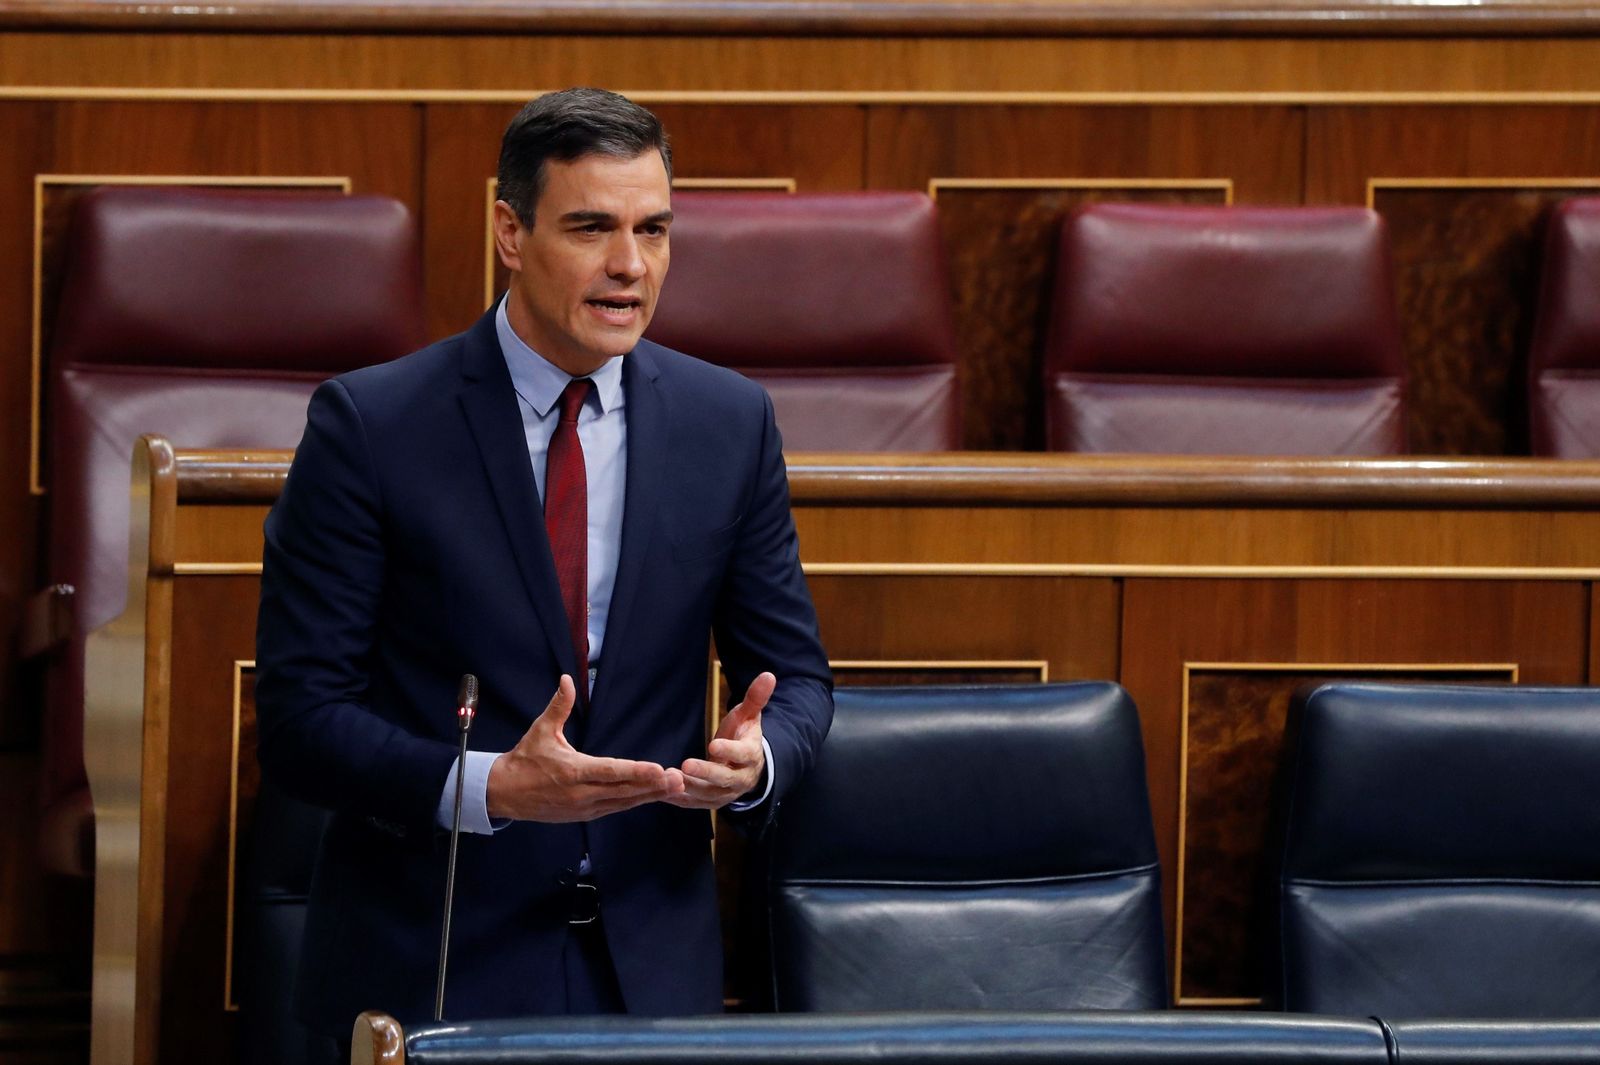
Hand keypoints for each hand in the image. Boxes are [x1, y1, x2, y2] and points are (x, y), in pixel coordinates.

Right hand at [487, 675, 683, 820]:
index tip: (658, 769)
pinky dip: (634, 802)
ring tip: (674, 788)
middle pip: (623, 790)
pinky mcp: (584, 815)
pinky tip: (652, 795)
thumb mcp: (541, 730)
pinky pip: (615, 808)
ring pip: (623, 802)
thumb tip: (567, 680)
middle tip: (678, 779)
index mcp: (572, 771)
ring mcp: (583, 808)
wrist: (504, 794)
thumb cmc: (525, 759)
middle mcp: (581, 793)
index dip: (636, 771)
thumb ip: (559, 706)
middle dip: (652, 786)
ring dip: (649, 795)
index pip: (610, 771)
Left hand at [668, 671, 773, 809]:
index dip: (729, 750)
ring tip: (670, 777)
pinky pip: (695, 803)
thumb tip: (768, 675)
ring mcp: (726, 793)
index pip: (742, 754)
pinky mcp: (711, 802)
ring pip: (708, 794)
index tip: (713, 744)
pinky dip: (680, 799)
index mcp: (751, 755)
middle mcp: (741, 778)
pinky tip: (663, 792)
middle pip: (724, 778)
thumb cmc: (743, 736)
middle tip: (686, 764)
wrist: (746, 768)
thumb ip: (755, 698)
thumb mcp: (748, 716)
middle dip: (706, 772)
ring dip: (689, 787)